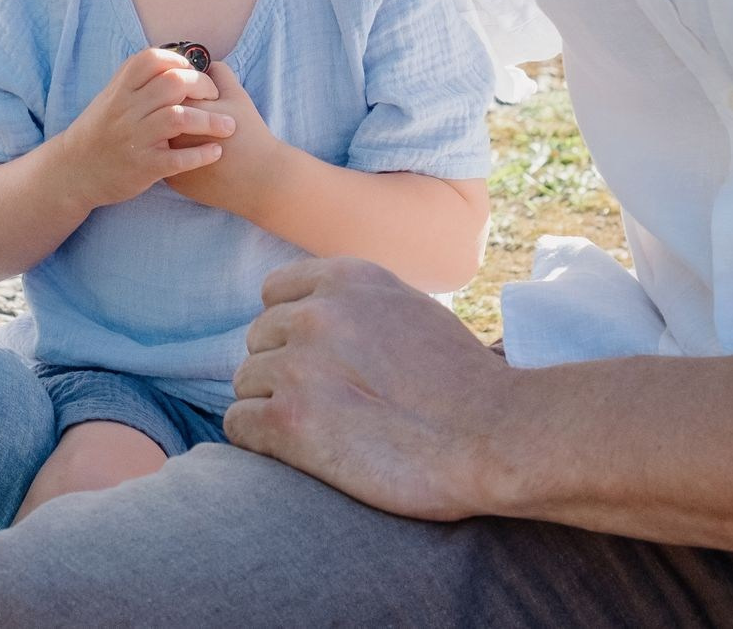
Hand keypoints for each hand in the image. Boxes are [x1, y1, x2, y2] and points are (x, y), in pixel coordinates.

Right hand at [52, 46, 235, 209]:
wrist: (73, 171)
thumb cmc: (100, 130)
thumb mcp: (111, 97)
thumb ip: (138, 79)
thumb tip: (175, 58)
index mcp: (119, 89)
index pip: (153, 59)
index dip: (180, 61)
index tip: (194, 71)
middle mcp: (125, 109)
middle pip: (173, 84)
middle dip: (203, 87)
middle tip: (217, 98)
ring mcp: (133, 138)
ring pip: (179, 118)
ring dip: (211, 121)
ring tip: (229, 127)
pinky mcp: (142, 167)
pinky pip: (178, 159)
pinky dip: (201, 154)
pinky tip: (215, 152)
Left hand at [166, 60, 287, 214]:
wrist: (260, 179)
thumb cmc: (250, 134)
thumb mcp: (237, 96)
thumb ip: (218, 72)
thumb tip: (205, 64)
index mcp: (184, 108)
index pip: (167, 87)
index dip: (184, 89)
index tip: (201, 98)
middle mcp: (169, 133)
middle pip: (157, 111)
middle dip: (172, 109)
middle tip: (195, 115)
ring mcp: (168, 159)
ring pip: (158, 137)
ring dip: (169, 131)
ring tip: (194, 134)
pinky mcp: (170, 179)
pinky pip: (164, 159)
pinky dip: (174, 154)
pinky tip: (194, 153)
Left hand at [224, 257, 511, 522]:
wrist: (494, 437)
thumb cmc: (463, 386)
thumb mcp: (409, 310)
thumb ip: (356, 304)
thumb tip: (309, 313)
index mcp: (346, 278)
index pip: (273, 293)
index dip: (291, 330)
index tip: (321, 361)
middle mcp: (315, 313)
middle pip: (258, 341)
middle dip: (283, 371)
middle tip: (333, 406)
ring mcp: (297, 365)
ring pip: (246, 383)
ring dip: (274, 408)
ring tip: (328, 432)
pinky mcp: (287, 420)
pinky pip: (238, 425)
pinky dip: (261, 442)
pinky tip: (304, 453)